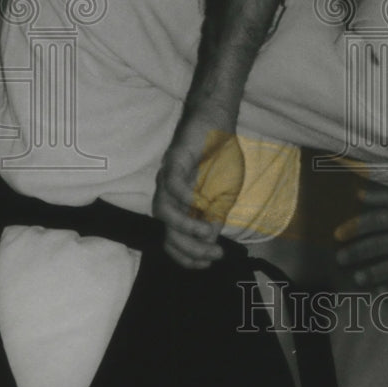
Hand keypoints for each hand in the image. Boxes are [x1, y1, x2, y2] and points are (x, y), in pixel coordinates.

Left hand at [153, 125, 244, 268]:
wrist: (217, 121)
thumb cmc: (220, 156)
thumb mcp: (224, 193)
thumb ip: (215, 215)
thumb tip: (209, 241)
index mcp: (180, 206)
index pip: (173, 240)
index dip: (186, 256)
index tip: (207, 265)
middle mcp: (168, 196)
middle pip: (166, 230)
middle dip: (189, 247)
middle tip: (213, 254)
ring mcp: (167, 179)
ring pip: (163, 210)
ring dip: (183, 225)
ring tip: (206, 232)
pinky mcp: (173, 161)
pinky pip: (171, 183)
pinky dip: (184, 196)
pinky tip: (200, 202)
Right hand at [334, 182, 387, 293]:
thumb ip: (386, 199)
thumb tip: (359, 194)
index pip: (374, 223)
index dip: (356, 228)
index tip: (338, 236)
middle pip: (377, 247)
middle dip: (359, 253)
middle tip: (340, 260)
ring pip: (387, 269)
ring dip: (371, 273)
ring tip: (356, 279)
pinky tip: (376, 293)